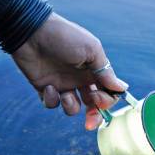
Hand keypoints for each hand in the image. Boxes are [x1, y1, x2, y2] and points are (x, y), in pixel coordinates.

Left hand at [11, 13, 127, 129]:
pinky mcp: (45, 87)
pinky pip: (52, 104)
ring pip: (73, 108)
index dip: (107, 100)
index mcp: (94, 70)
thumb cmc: (65, 37)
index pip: (107, 92)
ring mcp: (63, 84)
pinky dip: (51, 100)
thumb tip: (123, 88)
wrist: (31, 32)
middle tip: (89, 122)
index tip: (100, 98)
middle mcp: (80, 79)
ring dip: (71, 107)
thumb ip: (106, 72)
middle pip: (93, 105)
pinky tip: (48, 87)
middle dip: (94, 115)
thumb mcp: (91, 51)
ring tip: (65, 96)